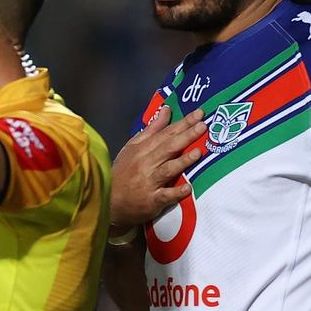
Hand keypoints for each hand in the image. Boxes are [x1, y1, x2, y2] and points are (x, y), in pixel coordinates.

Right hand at [109, 107, 205, 227]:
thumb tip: (166, 110)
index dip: (182, 123)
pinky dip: (176, 192)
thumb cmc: (123, 172)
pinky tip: (188, 188)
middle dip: (186, 136)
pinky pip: (165, 195)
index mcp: (142, 149)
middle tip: (203, 126)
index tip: (199, 114)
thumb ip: (152, 129)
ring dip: (183, 161)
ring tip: (198, 153)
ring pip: (167, 169)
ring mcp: (149, 183)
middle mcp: (146, 164)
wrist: (108, 200)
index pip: (165, 133)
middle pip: (168, 148)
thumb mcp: (132, 147)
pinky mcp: (152, 201)